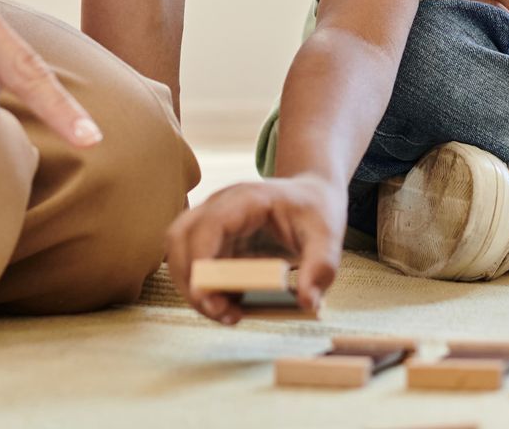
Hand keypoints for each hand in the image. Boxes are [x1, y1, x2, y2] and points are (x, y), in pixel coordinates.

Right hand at [164, 175, 346, 323]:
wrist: (313, 194)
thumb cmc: (316, 210)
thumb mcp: (328, 235)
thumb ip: (321, 267)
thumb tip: (307, 303)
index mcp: (247, 199)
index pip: (208, 224)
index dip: (200, 259)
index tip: (206, 296)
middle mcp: (221, 206)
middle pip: (180, 238)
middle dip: (190, 281)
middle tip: (220, 312)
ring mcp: (214, 223)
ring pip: (180, 253)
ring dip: (193, 288)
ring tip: (227, 313)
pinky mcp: (215, 241)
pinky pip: (195, 266)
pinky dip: (205, 289)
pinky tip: (231, 305)